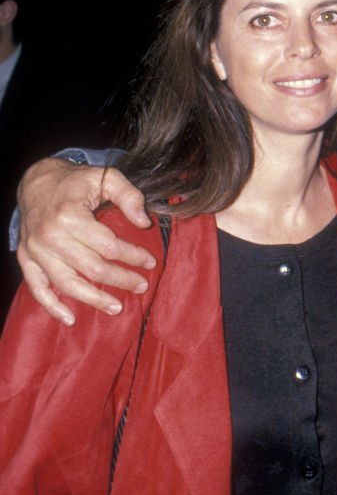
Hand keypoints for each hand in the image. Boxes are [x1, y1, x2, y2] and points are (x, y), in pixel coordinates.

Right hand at [16, 159, 154, 324]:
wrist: (36, 182)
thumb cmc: (76, 181)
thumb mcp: (107, 176)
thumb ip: (129, 196)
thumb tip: (144, 223)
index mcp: (70, 216)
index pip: (108, 246)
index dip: (133, 256)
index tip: (151, 262)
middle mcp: (50, 237)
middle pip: (92, 268)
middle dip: (121, 279)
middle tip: (142, 286)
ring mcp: (35, 251)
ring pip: (67, 283)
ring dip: (93, 299)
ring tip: (117, 307)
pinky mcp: (26, 259)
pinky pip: (37, 288)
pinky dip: (52, 306)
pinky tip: (70, 318)